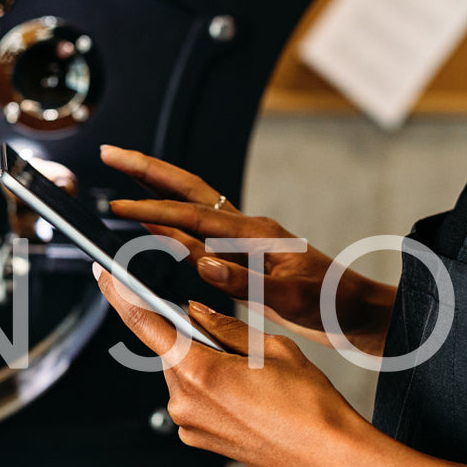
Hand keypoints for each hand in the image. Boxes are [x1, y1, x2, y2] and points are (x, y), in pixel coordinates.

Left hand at [93, 263, 377, 466]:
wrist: (329, 459)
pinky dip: (213, 388)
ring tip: (252, 374)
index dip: (120, 295)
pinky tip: (247, 394)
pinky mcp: (200, 439)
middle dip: (191, 336)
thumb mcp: (271, 348)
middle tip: (234, 341)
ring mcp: (190, 425)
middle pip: (170, 351)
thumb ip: (225, 327)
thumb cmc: (310, 407)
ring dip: (205, 364)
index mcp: (198, 371)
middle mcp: (184, 402)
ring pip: (184, 375)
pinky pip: (195, 400)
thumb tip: (196, 313)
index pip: (144, 323)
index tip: (104, 275)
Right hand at [100, 145, 393, 353]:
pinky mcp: (242, 260)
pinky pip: (197, 239)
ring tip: (120, 185)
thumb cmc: (332, 302)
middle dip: (147, 171)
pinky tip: (152, 230)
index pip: (193, 217)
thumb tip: (203, 264)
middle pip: (187, 190)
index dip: (153, 212)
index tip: (117, 209)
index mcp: (255, 234)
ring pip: (189, 210)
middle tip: (110, 153)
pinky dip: (170, 230)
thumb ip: (247, 282)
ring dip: (154, 195)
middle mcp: (245, 230)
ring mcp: (242, 243)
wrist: (356, 313)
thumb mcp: (292, 296)